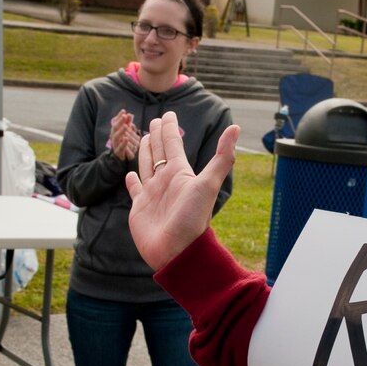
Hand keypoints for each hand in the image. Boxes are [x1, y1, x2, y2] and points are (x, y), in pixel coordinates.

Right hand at [108, 109, 139, 160]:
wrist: (119, 158)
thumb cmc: (124, 144)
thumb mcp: (127, 133)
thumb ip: (127, 124)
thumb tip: (129, 114)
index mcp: (116, 132)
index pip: (116, 122)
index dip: (119, 117)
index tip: (123, 111)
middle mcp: (114, 137)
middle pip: (115, 128)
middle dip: (119, 121)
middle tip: (124, 116)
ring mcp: (115, 145)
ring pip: (116, 137)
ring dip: (121, 131)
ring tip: (125, 126)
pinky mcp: (118, 153)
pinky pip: (120, 148)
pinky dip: (123, 143)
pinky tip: (126, 139)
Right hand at [125, 110, 238, 273]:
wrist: (177, 251)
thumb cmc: (193, 219)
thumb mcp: (208, 184)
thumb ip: (221, 157)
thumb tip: (236, 127)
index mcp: (180, 173)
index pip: (173, 145)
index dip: (170, 129)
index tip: (168, 114)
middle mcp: (166, 181)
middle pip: (160, 153)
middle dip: (158, 136)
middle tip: (155, 120)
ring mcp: (152, 194)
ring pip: (147, 166)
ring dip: (146, 152)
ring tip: (145, 139)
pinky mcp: (140, 207)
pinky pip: (135, 189)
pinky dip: (132, 181)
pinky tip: (130, 174)